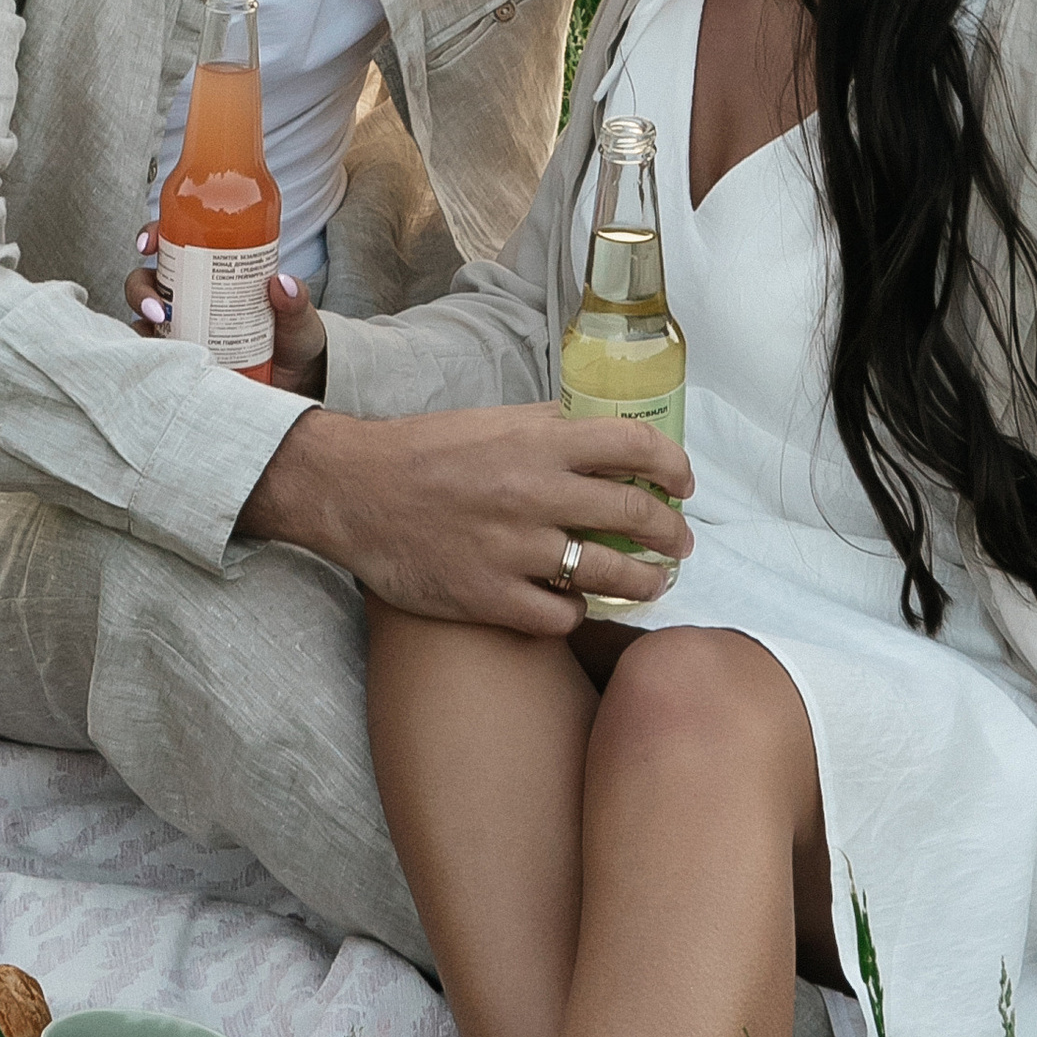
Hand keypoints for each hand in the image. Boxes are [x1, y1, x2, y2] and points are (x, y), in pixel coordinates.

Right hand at [128, 229, 327, 395]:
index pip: (173, 243)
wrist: (297, 379)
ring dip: (141, 324)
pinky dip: (151, 356)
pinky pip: (154, 355)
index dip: (152, 236)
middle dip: (140, 290)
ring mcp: (182, 328)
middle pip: (146, 282)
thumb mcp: (298, 313)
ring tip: (161, 336)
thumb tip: (282, 283)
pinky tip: (163, 362)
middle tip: (159, 308)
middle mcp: (189, 295)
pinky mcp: (182, 360)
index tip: (148, 244)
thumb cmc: (292, 336)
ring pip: (144, 319)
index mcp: (212, 269)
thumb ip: (296, 299)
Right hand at [237, 401, 694, 639]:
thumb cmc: (424, 451)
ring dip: (645, 581)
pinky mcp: (487, 596)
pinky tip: (575, 606)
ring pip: (608, 574)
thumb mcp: (494, 421)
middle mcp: (534, 493)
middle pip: (635, 516)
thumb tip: (611, 440)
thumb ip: (553, 429)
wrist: (353, 490)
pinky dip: (575, 613)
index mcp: (539, 442)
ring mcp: (512, 549)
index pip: (635, 446)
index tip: (683, 484)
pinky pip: (558, 616)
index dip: (673, 467)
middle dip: (672, 533)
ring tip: (654, 583)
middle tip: (680, 543)